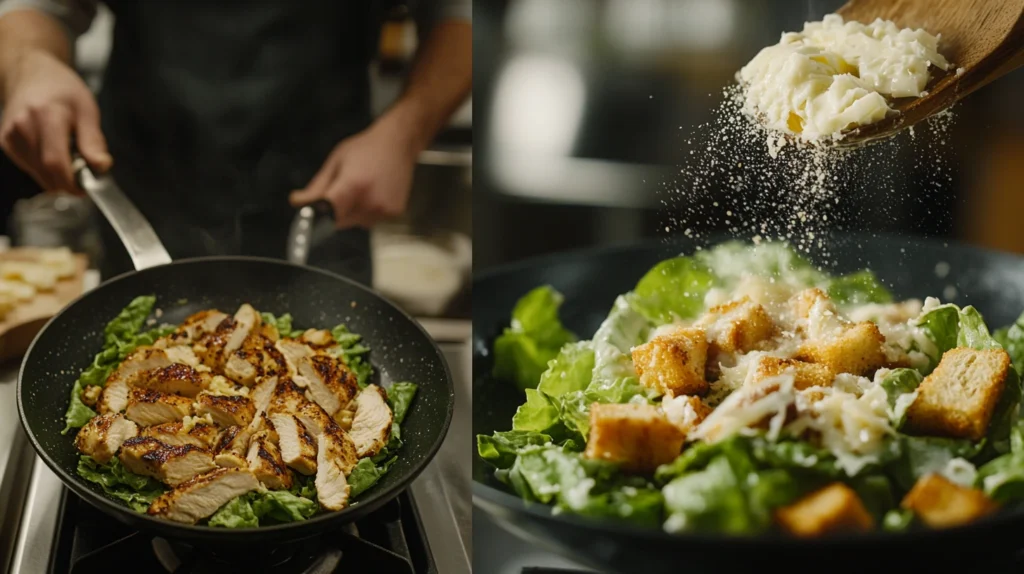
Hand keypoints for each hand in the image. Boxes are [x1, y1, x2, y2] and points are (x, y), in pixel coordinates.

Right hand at [0, 50, 110, 192]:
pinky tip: (53, 150)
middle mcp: (23, 128)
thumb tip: (102, 167)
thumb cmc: (62, 90)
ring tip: (68, 154)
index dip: (73, 183)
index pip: (55, 163)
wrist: (30, 74)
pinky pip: (30, 168)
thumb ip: (94, 141)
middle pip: (46, 173)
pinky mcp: (6, 143)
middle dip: (68, 181)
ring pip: (38, 175)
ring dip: (57, 175)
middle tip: (84, 172)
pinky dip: (45, 169)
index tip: (88, 188)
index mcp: (46, 117)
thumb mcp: (87, 110)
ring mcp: (10, 136)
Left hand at [289, 116, 416, 228]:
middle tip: (343, 190)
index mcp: (354, 185)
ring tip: (361, 189)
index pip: (328, 213)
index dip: (316, 216)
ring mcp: (384, 210)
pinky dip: (366, 212)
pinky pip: (369, 221)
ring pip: (354, 224)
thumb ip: (317, 187)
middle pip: (339, 222)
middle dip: (334, 212)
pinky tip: (373, 193)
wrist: (398, 144)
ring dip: (350, 213)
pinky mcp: (393, 214)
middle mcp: (371, 201)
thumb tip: (296, 202)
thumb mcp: (336, 162)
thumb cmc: (366, 148)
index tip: (310, 214)